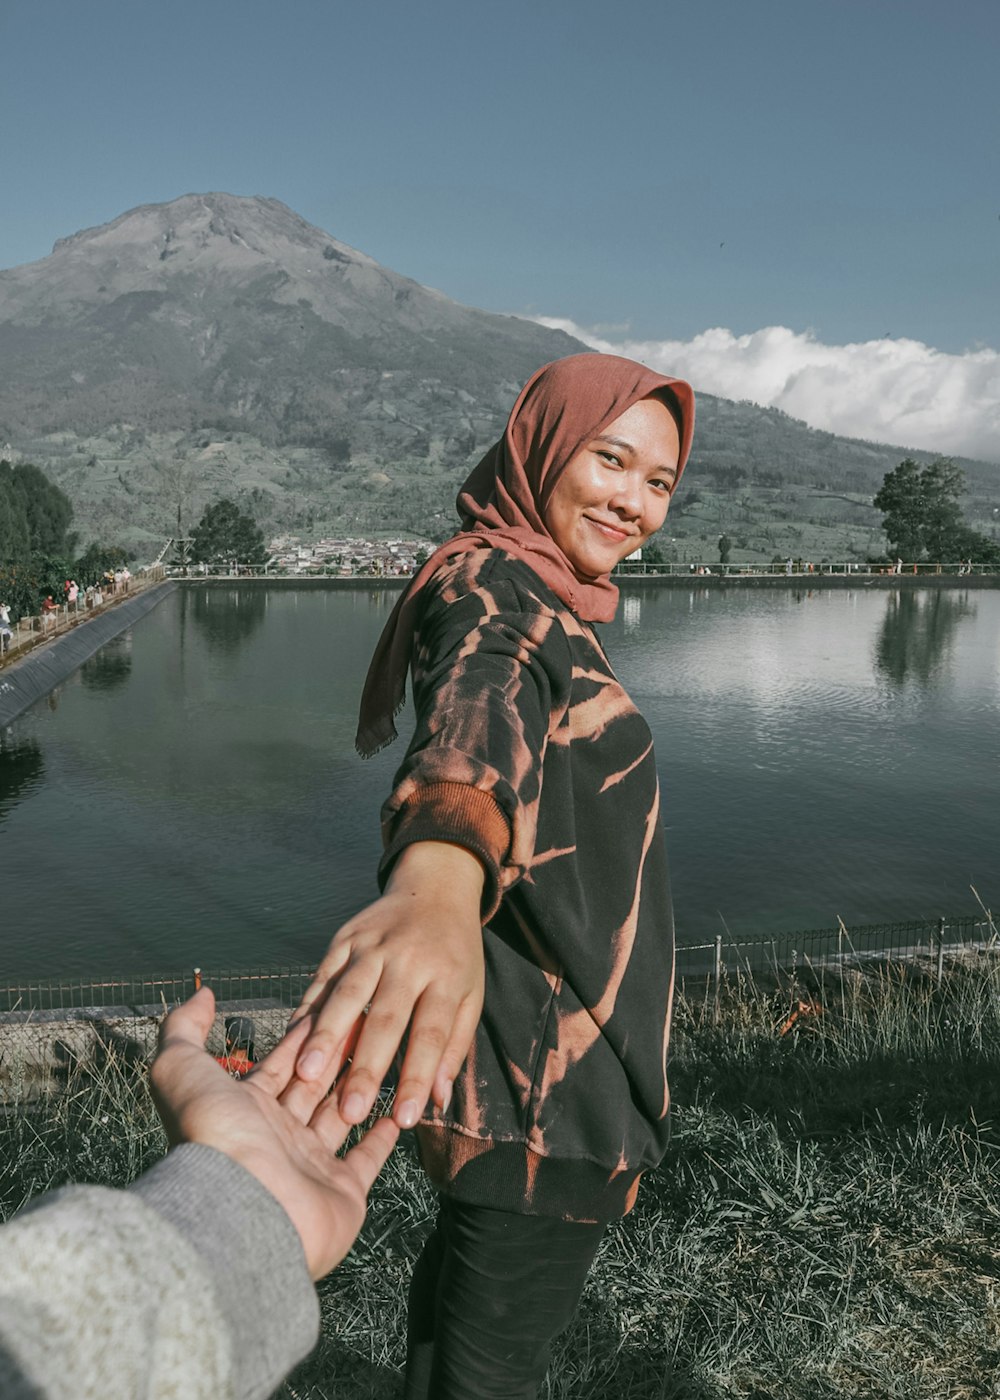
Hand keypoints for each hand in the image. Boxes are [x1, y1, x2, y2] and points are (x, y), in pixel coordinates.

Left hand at [151, 987, 398, 1280]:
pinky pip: (367, 1160)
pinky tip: (395, 1112)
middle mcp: (276, 1137)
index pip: (279, 1065)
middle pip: (312, 1086)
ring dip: (359, 1086)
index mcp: (244, 1109)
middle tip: (363, 1021)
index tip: (327, 1007)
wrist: (241, 1209)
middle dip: (334, 1054)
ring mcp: (309, 1166)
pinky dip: (381, 1138)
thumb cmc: (211, 1136)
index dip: (301, 1037)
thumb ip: (185, 1028)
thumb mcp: (182, 1068)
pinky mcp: (342, 1191)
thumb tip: (201, 994)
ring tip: (383, 1054)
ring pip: (341, 1115)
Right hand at [289, 841, 484, 1130]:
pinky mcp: (345, 938)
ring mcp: (373, 946)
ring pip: (346, 995)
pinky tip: (292, 1038)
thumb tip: (436, 1101)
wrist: (435, 887)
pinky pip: (323, 976)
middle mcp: (408, 960)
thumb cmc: (456, 954)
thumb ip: (454, 1046)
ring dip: (325, 1036)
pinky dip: (307, 1007)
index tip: (404, 1119)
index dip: (416, 1076)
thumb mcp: (472, 993)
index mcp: (446, 977)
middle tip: (349, 1111)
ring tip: (306, 1075)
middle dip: (366, 1067)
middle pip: (384, 1018)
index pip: (431, 1034)